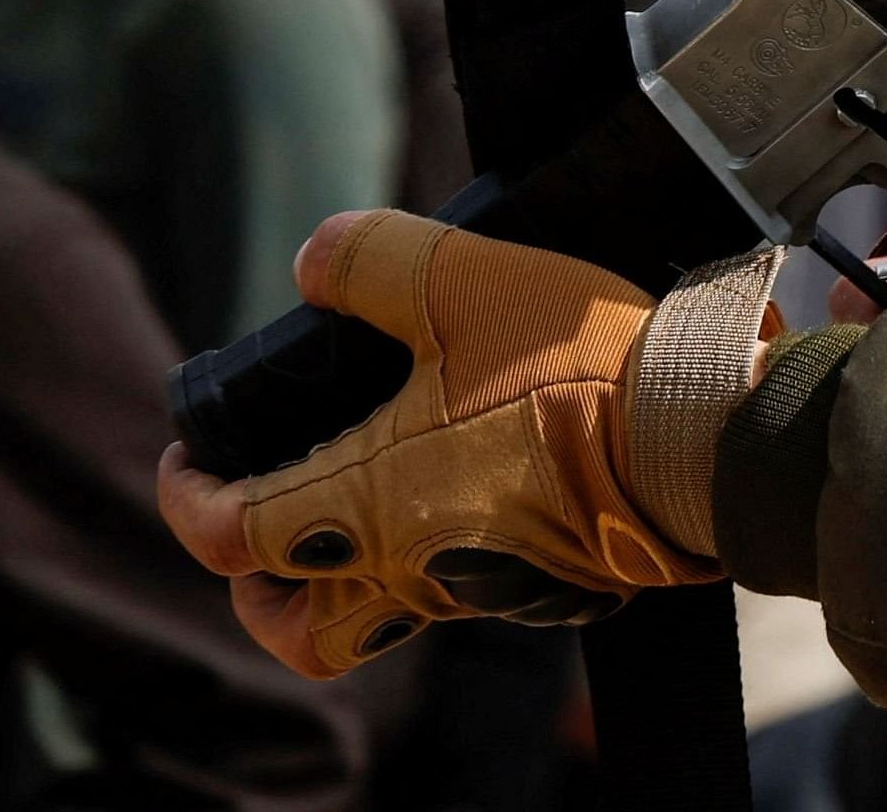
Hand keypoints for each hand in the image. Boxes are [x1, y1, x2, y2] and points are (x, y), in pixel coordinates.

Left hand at [156, 210, 728, 675]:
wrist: (698, 436)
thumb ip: (369, 258)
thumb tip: (313, 259)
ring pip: (382, 618)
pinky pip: (463, 593)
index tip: (188, 460)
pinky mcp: (546, 585)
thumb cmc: (575, 370)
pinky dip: (433, 557)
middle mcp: (413, 567)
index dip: (187, 498)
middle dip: (258, 591)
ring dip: (344, 578)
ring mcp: (482, 587)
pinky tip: (459, 487)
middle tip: (256, 528)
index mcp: (368, 505)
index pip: (230, 534)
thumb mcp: (460, 278)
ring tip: (352, 508)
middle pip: (299, 628)